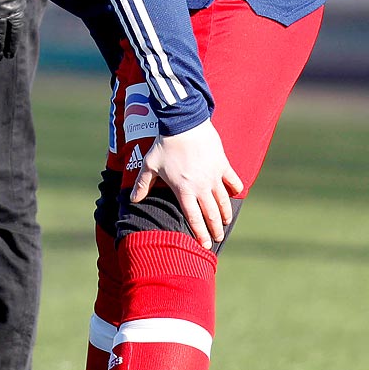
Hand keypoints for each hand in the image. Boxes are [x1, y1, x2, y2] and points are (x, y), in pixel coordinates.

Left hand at [130, 118, 243, 249]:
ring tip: (225, 222)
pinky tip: (235, 194)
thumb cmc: (164, 145)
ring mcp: (214, 176)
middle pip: (211, 214)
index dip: (199, 233)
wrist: (183, 124)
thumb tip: (133, 200)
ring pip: (223, 201)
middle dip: (215, 229)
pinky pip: (233, 180)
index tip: (204, 245)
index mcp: (183, 190)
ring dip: (225, 213)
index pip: (193, 217)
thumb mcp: (150, 165)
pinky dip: (235, 189)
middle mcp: (201, 187)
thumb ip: (143, 185)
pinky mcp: (223, 165)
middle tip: (218, 239)